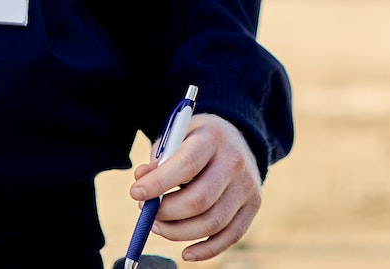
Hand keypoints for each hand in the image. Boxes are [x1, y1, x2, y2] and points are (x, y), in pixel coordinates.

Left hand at [129, 113, 262, 261]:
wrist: (236, 140)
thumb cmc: (196, 142)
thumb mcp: (177, 137)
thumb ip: (159, 158)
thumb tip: (141, 180)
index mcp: (214, 137)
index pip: (187, 164)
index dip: (159, 183)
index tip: (136, 193)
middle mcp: (235, 161)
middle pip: (200, 200)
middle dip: (166, 213)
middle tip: (148, 213)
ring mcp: (247, 185)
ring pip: (212, 223)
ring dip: (178, 232)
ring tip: (159, 225)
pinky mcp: (253, 205)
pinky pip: (230, 236)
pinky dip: (206, 250)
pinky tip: (186, 252)